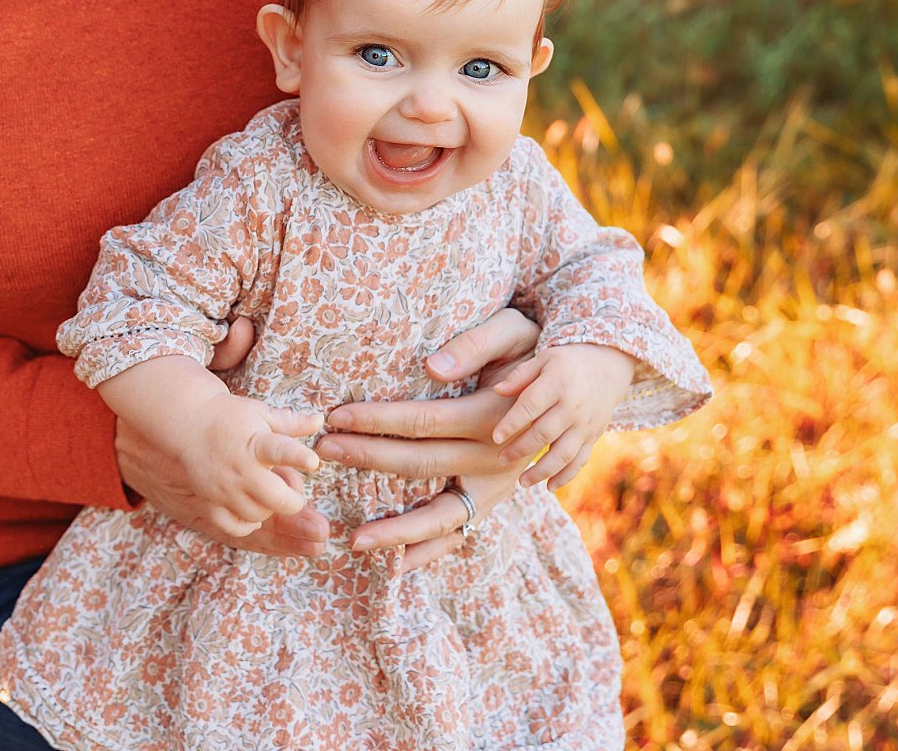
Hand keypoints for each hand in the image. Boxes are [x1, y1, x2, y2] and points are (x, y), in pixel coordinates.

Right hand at [181, 390, 324, 539]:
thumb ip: (291, 422)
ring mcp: (225, 487)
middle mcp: (241, 468)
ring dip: (270, 511)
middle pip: (274, 498)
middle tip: (295, 497)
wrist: (189, 424)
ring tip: (271, 499)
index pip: (280, 450)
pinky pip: (232, 526)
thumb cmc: (230, 416)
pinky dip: (245, 526)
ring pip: (257, 515)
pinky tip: (252, 514)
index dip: (298, 457)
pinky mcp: (211, 499)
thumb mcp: (261, 413)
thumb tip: (319, 420)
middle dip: (293, 502)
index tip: (313, 462)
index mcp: (256, 442)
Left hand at [316, 306, 538, 567]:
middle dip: (368, 458)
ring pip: (441, 516)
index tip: (337, 415)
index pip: (423, 420)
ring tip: (355, 541)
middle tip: (324, 453)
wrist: (574, 387)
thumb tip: (431, 368)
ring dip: (396, 529)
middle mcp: (494, 458)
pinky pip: (459, 534)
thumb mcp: (513, 332)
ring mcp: (496, 487)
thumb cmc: (534, 351)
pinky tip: (395, 565)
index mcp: (492, 416)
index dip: (378, 419)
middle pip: (421, 464)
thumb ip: (475, 346)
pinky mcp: (493, 501)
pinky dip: (428, 553)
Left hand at [489, 343, 634, 487]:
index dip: (512, 423)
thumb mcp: (544, 358)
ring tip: (521, 482)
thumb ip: (520, 375)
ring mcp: (585, 424)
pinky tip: (549, 486)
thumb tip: (497, 391)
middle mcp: (573, 406)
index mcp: (558, 382)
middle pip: (544, 433)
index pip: (531, 405)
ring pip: (563, 454)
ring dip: (541, 471)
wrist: (607, 366)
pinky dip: (565, 476)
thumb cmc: (567, 362)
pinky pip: (580, 461)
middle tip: (501, 459)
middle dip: (520, 450)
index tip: (495, 436)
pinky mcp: (593, 437)